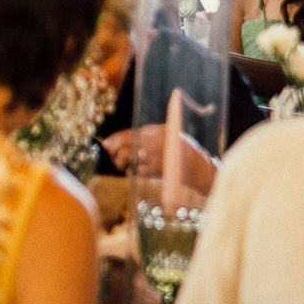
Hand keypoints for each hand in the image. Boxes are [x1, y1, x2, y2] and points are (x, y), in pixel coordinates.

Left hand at [100, 128, 217, 194]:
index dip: (115, 139)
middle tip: (113, 155)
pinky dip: (130, 172)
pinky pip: (135, 171)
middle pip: (125, 145)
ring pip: (128, 158)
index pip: (130, 134)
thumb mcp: (165, 133)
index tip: (106, 144)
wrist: (196, 166)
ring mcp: (155, 157)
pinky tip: (132, 170)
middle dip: (115, 151)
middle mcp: (155, 143)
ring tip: (122, 164)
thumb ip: (145, 133)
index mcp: (157, 131)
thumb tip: (115, 140)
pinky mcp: (156, 171)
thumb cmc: (177, 148)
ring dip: (121, 162)